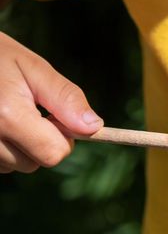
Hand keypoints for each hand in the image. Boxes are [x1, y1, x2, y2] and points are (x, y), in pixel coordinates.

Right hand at [0, 31, 101, 172]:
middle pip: (34, 164)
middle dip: (41, 142)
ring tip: (7, 113)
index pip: (53, 153)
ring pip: (15, 165)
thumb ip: (66, 98)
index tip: (55, 116)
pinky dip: (4, 148)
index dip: (64, 138)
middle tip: (29, 111)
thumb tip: (94, 127)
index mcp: (7, 115)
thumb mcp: (34, 68)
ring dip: (21, 146)